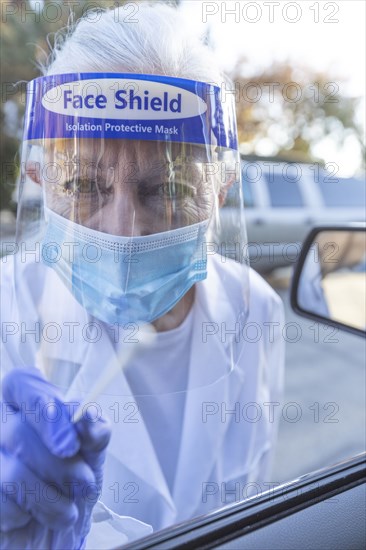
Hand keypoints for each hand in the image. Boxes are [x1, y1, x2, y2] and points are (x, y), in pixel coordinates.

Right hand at [0, 367, 110, 548]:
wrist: (62, 529)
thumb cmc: (76, 482)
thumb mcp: (93, 453)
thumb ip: (95, 431)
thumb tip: (89, 417)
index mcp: (29, 404)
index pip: (21, 383)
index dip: (44, 407)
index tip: (72, 441)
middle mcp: (3, 425)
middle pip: (18, 431)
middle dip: (59, 465)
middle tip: (84, 484)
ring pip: (12, 472)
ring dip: (50, 498)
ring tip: (70, 510)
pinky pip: (2, 501)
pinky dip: (29, 515)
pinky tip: (36, 516)